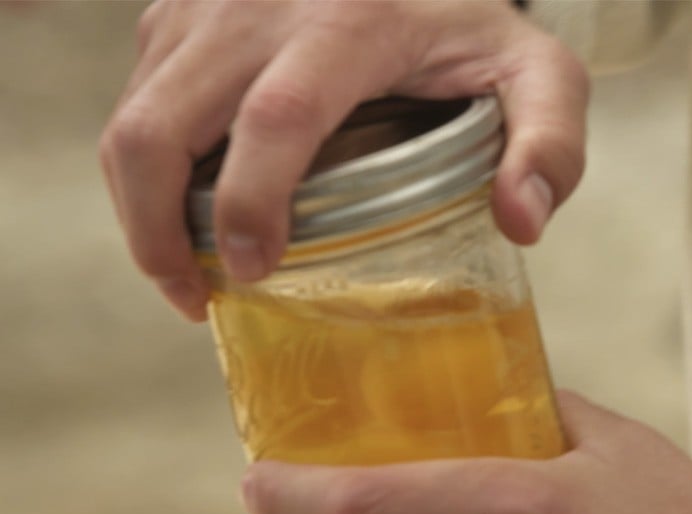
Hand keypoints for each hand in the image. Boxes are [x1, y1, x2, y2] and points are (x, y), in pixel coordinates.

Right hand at [100, 0, 587, 320]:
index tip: (250, 276)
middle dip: (159, 230)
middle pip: (161, 127)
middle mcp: (256, 6)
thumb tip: (521, 223)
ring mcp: (204, 7)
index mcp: (348, 21)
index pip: (276, 120)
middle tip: (195, 298)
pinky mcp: (175, 15)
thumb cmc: (468, 18)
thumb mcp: (533, 70)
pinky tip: (184, 213)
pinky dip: (146, 171)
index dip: (251, 207)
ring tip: (183, 273)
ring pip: (133, 120)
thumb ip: (550, 140)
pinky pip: (137, 101)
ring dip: (142, 211)